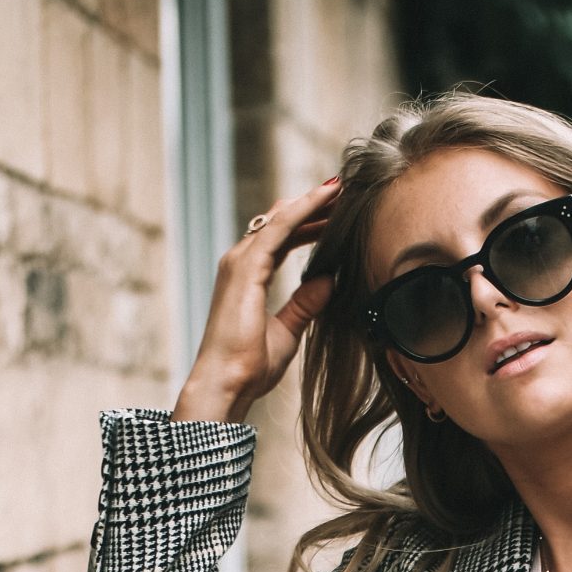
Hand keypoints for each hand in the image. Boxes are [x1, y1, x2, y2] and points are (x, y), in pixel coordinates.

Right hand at [172, 175, 342, 422]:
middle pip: (281, 222)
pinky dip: (303, 211)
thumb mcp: (287, 331)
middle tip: (344, 192)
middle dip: (312, 206)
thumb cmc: (250, 366)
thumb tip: (329, 281)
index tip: (335, 211)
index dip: (308, 223)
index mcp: (248, 275)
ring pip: (281, 219)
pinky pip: (279, 229)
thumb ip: (304, 304)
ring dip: (311, 202)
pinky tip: (325, 199)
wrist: (227, 382)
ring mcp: (240, 261)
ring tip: (340, 188)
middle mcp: (240, 262)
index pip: (281, 238)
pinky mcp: (246, 267)